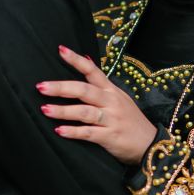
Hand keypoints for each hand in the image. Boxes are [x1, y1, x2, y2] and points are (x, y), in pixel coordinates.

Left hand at [38, 45, 157, 164]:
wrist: (152, 144)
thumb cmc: (131, 120)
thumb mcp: (120, 97)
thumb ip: (102, 82)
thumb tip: (87, 60)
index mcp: (111, 90)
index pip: (92, 71)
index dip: (76, 60)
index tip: (60, 50)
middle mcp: (111, 102)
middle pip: (84, 91)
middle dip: (61, 88)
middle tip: (41, 86)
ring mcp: (111, 119)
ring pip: (84, 112)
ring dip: (63, 111)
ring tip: (45, 109)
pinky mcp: (110, 137)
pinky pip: (89, 133)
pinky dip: (74, 132)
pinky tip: (59, 131)